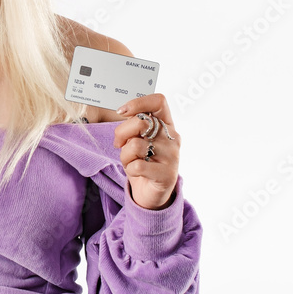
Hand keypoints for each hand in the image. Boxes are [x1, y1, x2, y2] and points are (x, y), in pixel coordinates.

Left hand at [113, 93, 179, 209]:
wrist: (152, 192)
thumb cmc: (143, 161)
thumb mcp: (138, 139)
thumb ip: (135, 125)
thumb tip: (123, 112)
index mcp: (167, 124)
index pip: (159, 101)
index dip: (138, 102)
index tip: (122, 112)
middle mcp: (173, 137)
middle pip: (141, 122)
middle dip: (121, 132)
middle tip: (119, 144)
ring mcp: (173, 156)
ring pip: (135, 145)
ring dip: (124, 155)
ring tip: (130, 161)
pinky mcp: (167, 174)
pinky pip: (137, 166)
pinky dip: (130, 169)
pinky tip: (136, 172)